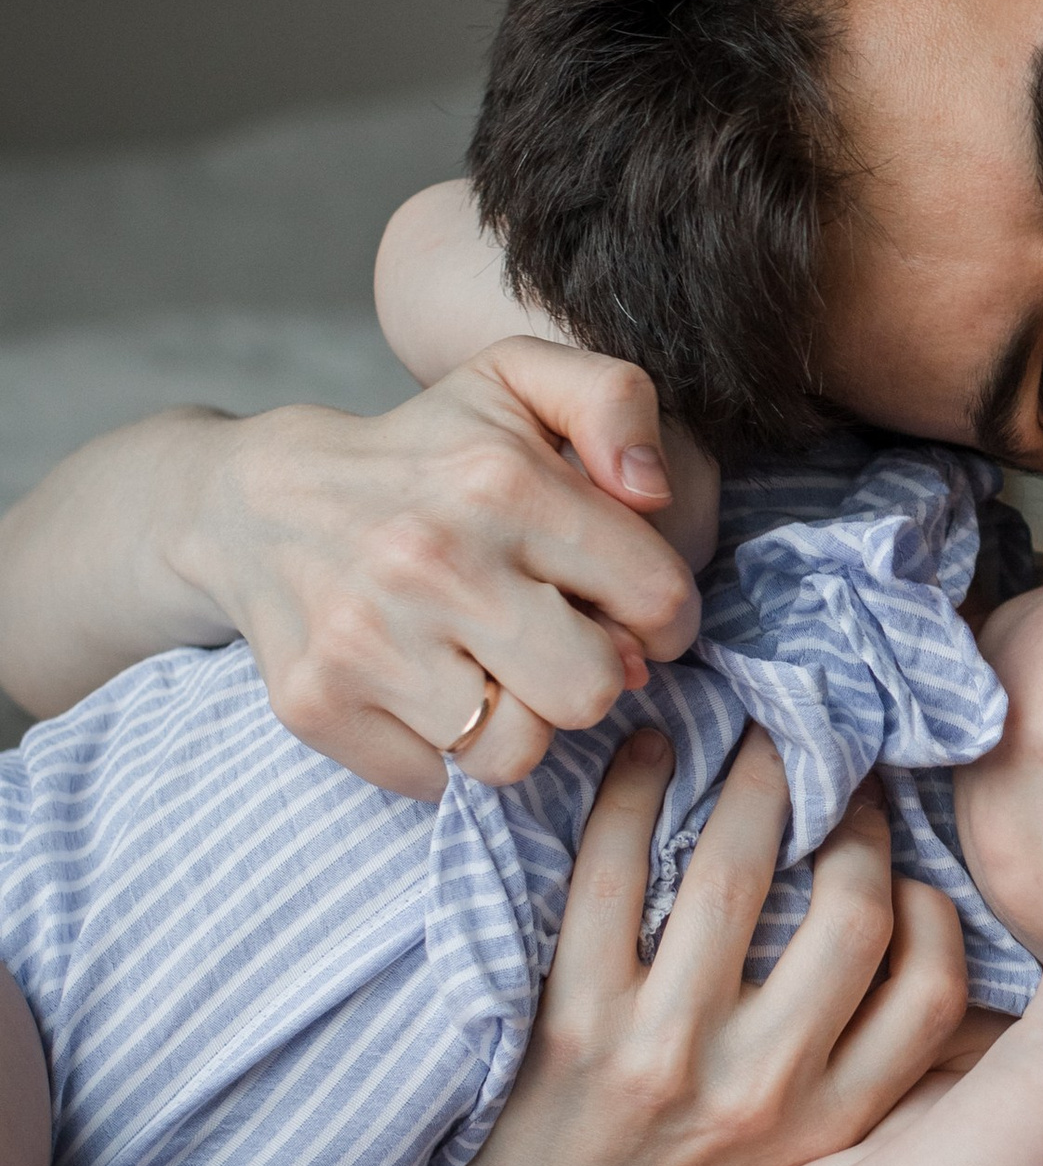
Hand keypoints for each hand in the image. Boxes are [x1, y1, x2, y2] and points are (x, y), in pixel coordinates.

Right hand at [174, 340, 705, 797]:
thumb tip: (652, 490)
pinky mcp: (317, 703)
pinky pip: (436, 781)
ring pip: (514, 753)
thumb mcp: (519, 384)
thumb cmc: (422, 453)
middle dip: (590, 674)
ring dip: (517, 723)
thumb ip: (614, 401)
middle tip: (555, 643)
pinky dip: (442, 752)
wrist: (258, 502)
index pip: (657, 599)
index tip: (626, 611)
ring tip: (491, 670)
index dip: (662, 619)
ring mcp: (367, 640)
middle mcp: (432, 563)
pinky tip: (427, 691)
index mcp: (500, 482)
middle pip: (591, 692)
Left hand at [381, 727, 969, 1165]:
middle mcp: (761, 1091)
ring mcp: (664, 1055)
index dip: (934, 906)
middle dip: (850, 819)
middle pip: (852, 915)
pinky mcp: (574, 1024)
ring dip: (752, 784)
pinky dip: (631, 796)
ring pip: (733, 877)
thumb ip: (865, 1066)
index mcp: (832, 1121)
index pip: (935, 991)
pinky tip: (647, 756)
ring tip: (755, 741)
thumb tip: (918, 932)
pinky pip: (611, 879)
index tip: (902, 865)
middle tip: (830, 772)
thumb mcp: (801, 1156)